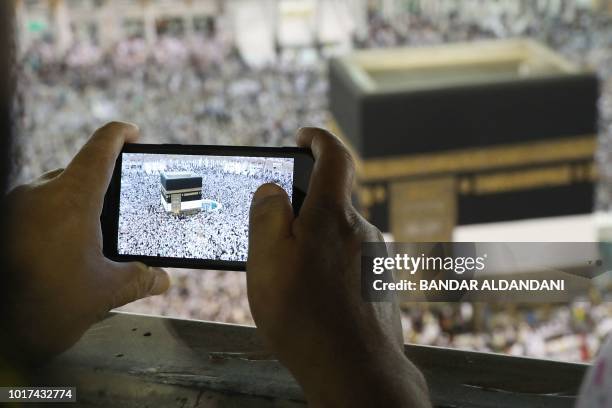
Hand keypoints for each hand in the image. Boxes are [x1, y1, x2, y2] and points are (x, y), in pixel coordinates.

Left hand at [4, 122, 169, 361]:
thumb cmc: (51, 306)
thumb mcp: (108, 292)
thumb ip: (142, 278)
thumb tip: (163, 279)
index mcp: (71, 198)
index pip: (100, 148)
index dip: (120, 135)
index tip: (132, 134)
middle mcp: (38, 193)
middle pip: (77, 172)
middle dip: (99, 187)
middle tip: (116, 209)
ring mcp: (14, 206)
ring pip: (53, 192)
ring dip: (73, 206)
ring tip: (88, 237)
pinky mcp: (3, 222)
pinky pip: (33, 208)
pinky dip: (51, 219)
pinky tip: (60, 248)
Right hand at [247, 127, 428, 406]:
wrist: (356, 371)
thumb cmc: (305, 317)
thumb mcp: (267, 260)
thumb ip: (268, 216)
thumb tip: (273, 191)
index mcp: (335, 216)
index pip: (334, 157)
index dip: (318, 139)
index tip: (303, 136)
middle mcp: (363, 230)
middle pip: (333, 202)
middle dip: (305, 209)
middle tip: (277, 237)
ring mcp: (377, 257)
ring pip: (340, 236)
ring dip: (316, 244)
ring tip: (292, 281)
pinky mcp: (382, 282)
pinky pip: (351, 261)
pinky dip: (331, 268)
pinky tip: (316, 299)